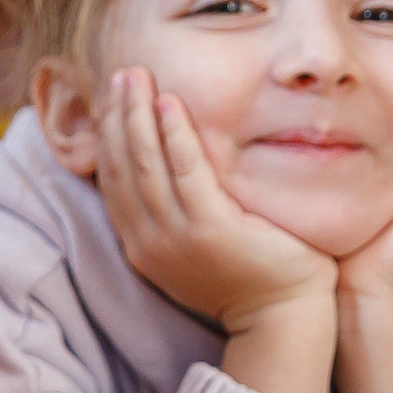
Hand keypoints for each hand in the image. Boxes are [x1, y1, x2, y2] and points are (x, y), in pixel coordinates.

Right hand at [96, 68, 338, 333]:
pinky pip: (185, 172)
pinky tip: (168, 103)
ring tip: (135, 77)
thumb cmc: (251, 279)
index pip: (113, 180)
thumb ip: (179, 214)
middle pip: (120, 167)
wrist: (283, 318)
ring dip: (135, 116)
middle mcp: (148, 241)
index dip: (109, 136)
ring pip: (143, 164)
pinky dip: (173, 135)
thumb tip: (173, 175)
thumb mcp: (199, 246)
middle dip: (116, 117)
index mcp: (141, 245)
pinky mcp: (209, 230)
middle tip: (120, 75)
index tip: (113, 100)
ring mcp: (174, 237)